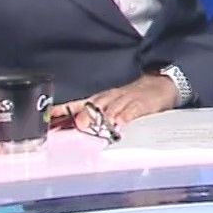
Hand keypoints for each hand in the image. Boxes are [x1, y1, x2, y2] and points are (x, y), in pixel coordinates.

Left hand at [52, 73, 180, 132]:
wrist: (161, 85)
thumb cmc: (134, 98)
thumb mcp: (112, 105)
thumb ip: (95, 117)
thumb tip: (74, 128)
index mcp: (101, 99)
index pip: (78, 104)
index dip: (64, 109)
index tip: (51, 115)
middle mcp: (111, 98)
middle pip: (96, 105)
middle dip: (88, 114)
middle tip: (81, 123)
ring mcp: (127, 99)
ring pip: (114, 106)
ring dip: (106, 115)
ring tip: (101, 124)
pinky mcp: (143, 103)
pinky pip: (134, 109)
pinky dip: (127, 115)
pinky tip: (122, 122)